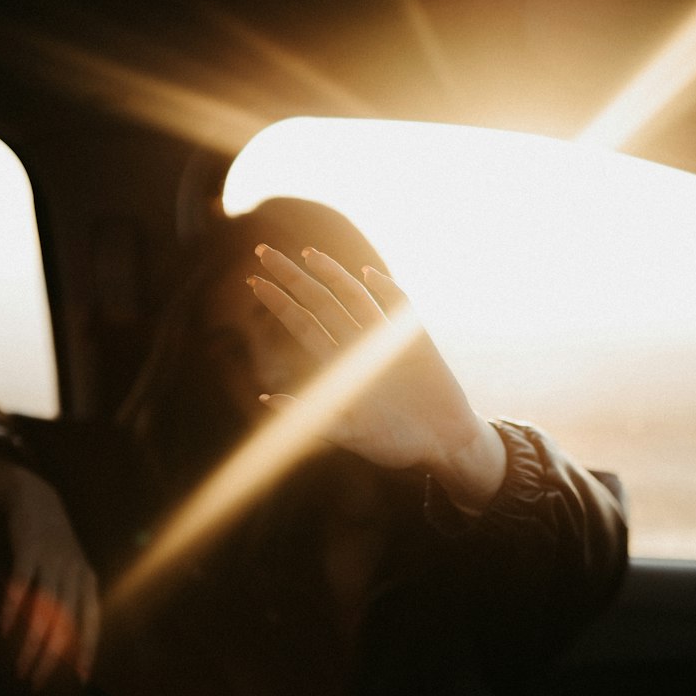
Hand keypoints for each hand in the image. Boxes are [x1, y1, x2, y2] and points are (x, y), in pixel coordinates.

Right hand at [0, 455, 100, 688]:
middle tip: (35, 683)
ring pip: (46, 608)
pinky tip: (4, 629)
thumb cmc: (49, 543)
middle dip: (52, 657)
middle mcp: (74, 571)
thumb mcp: (64, 571)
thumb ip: (61, 601)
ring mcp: (53, 559)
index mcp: (87, 579)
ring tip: (19, 668)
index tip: (81, 679)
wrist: (34, 497)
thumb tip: (54, 640)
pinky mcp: (30, 548)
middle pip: (66, 621)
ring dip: (32, 641)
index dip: (88, 649)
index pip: (92, 620)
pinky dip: (13, 606)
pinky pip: (22, 581)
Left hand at [248, 244, 506, 511]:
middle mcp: (356, 345)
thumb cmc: (395, 443)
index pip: (301, 323)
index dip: (279, 302)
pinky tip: (367, 274)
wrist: (442, 445)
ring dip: (332, 274)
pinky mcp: (414, 340)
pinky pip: (398, 308)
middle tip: (262, 250)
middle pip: (319, 301)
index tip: (253, 281)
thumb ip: (311, 416)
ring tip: (307, 254)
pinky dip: (385, 289)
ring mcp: (384, 339)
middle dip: (292, 277)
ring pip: (353, 297)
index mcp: (336, 365)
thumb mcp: (349, 433)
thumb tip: (265, 398)